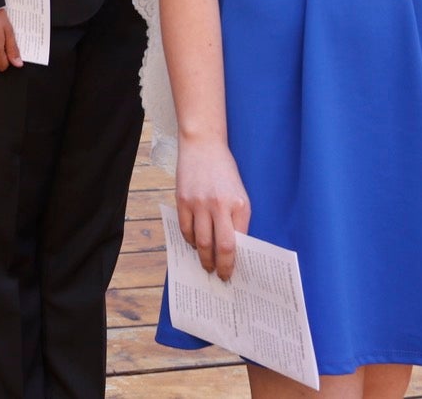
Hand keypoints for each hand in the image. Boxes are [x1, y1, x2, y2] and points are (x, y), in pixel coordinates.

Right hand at [174, 138, 250, 280]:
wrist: (203, 145)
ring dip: (204, 258)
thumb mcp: (239, 194)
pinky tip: (195, 245)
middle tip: (220, 276)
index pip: (238, 242)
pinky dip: (190, 241)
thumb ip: (237, 219)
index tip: (233, 273)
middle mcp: (220, 205)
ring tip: (206, 265)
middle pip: (221, 246)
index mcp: (239, 205)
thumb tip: (233, 247)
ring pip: (201, 241)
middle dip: (220, 266)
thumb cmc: (224, 171)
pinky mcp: (182, 199)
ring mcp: (199, 203)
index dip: (235, 261)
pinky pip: (185, 229)